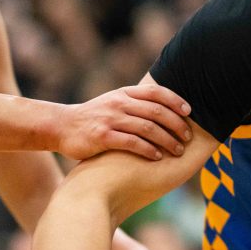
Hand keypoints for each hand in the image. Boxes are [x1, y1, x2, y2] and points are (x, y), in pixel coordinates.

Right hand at [55, 84, 192, 161]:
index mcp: (124, 93)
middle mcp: (119, 103)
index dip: (176, 101)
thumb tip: (167, 109)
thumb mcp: (113, 102)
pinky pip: (132, 143)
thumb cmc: (93, 117)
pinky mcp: (102, 136)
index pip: (156, 92)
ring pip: (148, 128)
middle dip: (177, 124)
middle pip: (157, 111)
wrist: (61, 126)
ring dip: (167, 140)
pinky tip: (158, 157)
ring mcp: (110, 119)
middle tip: (188, 137)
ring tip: (178, 150)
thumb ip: (135, 103)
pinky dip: (148, 150)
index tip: (189, 112)